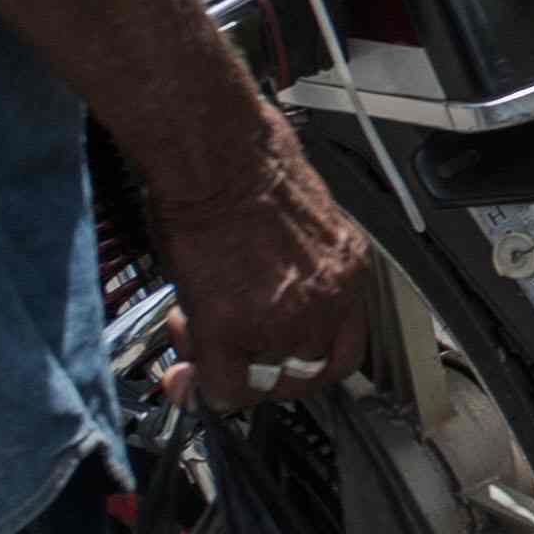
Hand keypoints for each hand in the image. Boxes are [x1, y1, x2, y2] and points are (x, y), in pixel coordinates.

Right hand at [141, 107, 375, 413]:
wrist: (215, 147)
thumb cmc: (246, 159)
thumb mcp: (297, 217)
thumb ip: (291, 265)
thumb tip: (263, 288)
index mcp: (346, 266)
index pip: (343, 347)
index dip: (305, 361)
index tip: (275, 360)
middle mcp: (327, 298)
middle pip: (307, 374)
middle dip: (263, 373)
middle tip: (229, 355)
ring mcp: (283, 317)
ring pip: (263, 384)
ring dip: (226, 367)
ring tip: (195, 326)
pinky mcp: (232, 324)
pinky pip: (224, 386)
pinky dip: (203, 382)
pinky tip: (187, 344)